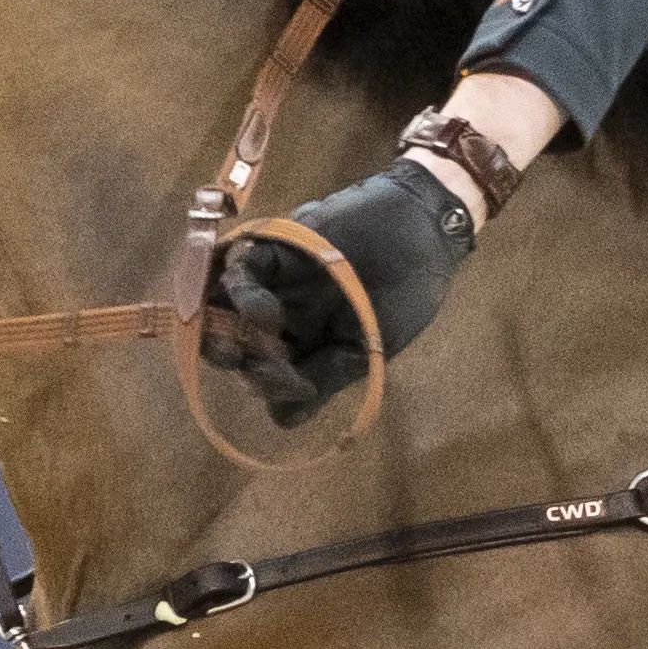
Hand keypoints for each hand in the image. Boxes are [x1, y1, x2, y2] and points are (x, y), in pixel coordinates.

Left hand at [207, 159, 473, 427]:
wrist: (424, 228)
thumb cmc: (406, 292)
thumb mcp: (368, 348)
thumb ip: (323, 379)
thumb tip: (280, 420)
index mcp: (308, 346)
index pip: (266, 375)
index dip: (265, 385)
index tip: (282, 388)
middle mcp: (284, 317)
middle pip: (236, 340)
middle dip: (231, 356)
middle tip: (244, 363)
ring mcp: (275, 282)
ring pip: (225, 306)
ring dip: (223, 325)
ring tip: (243, 339)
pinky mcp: (274, 247)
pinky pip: (240, 267)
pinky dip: (239, 289)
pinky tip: (260, 310)